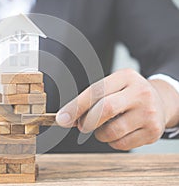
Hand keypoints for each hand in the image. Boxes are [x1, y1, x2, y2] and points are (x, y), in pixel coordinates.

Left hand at [56, 69, 178, 150]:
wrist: (160, 102)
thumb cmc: (127, 95)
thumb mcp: (112, 87)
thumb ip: (91, 100)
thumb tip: (67, 118)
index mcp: (126, 77)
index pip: (95, 92)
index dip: (75, 106)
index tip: (62, 118)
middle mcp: (140, 93)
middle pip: (104, 110)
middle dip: (86, 122)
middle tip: (81, 126)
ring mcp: (149, 113)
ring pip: (111, 131)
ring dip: (99, 134)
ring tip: (104, 127)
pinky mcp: (153, 132)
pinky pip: (121, 144)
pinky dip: (112, 142)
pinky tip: (117, 133)